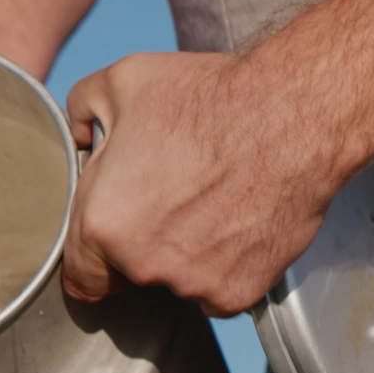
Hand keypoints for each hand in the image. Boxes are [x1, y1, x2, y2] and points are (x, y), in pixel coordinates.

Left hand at [63, 52, 350, 315]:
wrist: (296, 116)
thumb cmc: (211, 97)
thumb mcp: (124, 81)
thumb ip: (81, 108)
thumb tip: (77, 134)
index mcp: (101, 224)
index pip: (81, 276)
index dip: (95, 258)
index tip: (113, 243)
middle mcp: (141, 264)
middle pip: (131, 275)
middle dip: (144, 246)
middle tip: (175, 201)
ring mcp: (191, 283)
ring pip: (177, 282)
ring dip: (187, 256)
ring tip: (214, 204)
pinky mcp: (236, 291)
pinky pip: (220, 290)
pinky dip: (228, 266)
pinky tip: (240, 223)